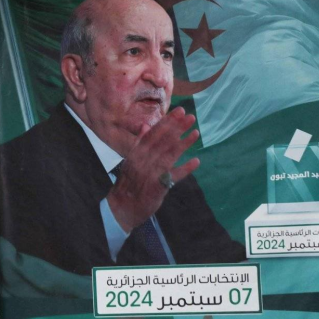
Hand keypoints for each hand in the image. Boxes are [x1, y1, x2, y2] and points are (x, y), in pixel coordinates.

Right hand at [107, 106, 200, 231]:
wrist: (122, 207)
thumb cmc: (129, 182)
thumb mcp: (130, 160)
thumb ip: (139, 143)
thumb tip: (146, 125)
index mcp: (136, 153)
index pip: (153, 134)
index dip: (167, 122)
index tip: (179, 111)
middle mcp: (143, 161)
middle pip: (162, 142)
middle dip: (177, 128)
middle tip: (191, 117)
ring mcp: (151, 173)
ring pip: (169, 155)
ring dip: (184, 144)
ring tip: (196, 133)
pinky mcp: (158, 187)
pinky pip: (173, 176)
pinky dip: (185, 169)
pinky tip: (196, 161)